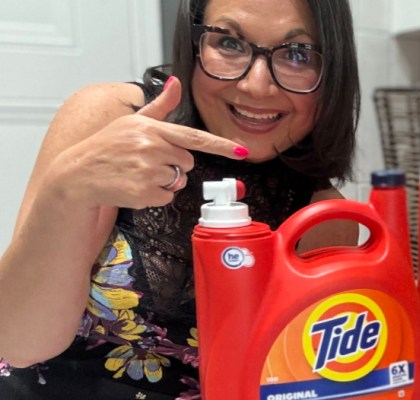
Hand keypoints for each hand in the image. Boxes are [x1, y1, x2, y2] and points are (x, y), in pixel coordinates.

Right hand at [51, 76, 247, 209]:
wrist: (78, 174)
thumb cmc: (107, 147)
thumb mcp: (132, 121)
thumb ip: (161, 106)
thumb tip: (176, 83)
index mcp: (151, 128)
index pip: (194, 137)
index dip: (221, 145)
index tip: (241, 151)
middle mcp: (151, 147)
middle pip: (188, 162)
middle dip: (174, 164)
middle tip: (147, 162)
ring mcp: (147, 170)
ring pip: (178, 180)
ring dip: (164, 181)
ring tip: (138, 173)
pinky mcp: (143, 192)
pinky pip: (166, 197)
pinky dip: (155, 196)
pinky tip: (135, 186)